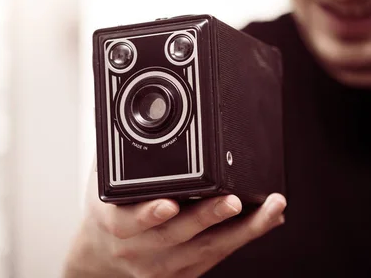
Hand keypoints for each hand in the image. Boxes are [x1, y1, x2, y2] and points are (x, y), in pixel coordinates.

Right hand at [63, 164, 286, 277]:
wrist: (104, 253)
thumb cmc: (109, 209)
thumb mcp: (100, 180)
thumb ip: (114, 152)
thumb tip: (127, 109)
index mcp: (114, 222)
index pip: (129, 221)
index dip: (149, 214)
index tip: (169, 203)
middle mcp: (138, 249)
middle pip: (176, 236)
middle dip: (207, 217)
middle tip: (233, 200)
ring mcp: (162, 265)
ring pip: (206, 250)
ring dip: (242, 230)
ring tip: (270, 209)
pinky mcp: (184, 273)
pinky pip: (219, 255)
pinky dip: (245, 236)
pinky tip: (267, 219)